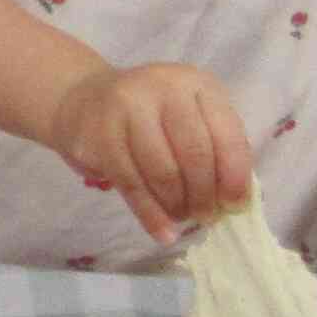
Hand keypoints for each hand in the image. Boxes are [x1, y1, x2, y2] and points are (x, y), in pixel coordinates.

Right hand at [46, 62, 251, 240]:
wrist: (82, 99)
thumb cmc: (150, 115)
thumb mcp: (189, 115)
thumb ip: (214, 147)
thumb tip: (233, 200)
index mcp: (197, 84)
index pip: (226, 133)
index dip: (234, 175)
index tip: (234, 205)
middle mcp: (163, 87)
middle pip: (194, 153)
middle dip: (204, 194)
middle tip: (205, 216)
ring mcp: (127, 107)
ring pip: (162, 171)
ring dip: (177, 204)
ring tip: (181, 217)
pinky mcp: (99, 134)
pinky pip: (130, 183)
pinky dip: (149, 214)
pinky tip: (162, 233)